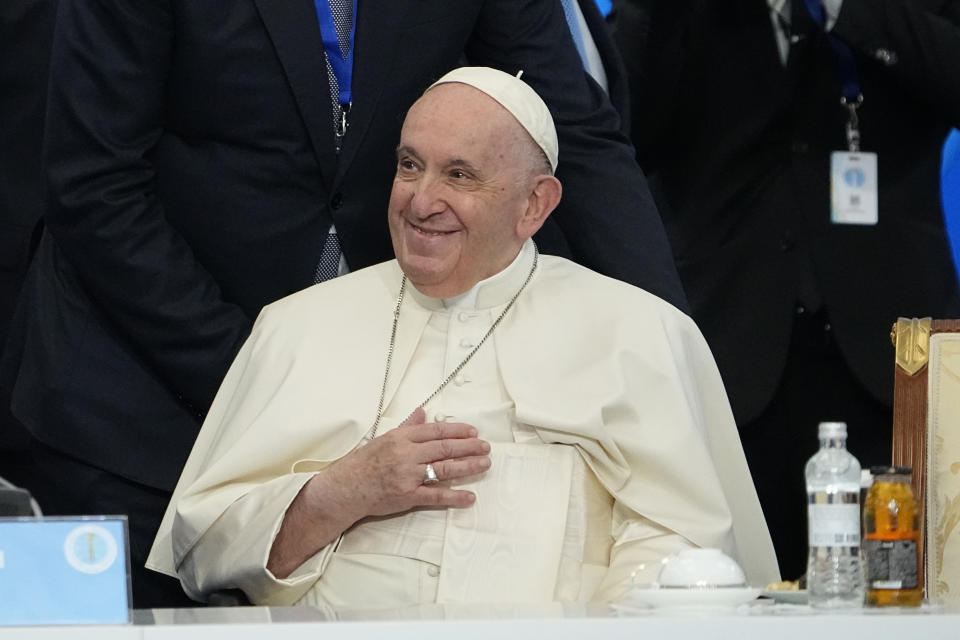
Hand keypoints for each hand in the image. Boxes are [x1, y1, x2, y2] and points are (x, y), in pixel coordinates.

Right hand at [327, 408, 491, 520]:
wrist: (345, 489)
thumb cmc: (362, 463)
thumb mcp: (384, 439)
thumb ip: (407, 426)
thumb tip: (423, 412)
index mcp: (401, 438)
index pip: (435, 431)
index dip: (457, 430)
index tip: (473, 431)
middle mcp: (406, 454)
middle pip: (444, 448)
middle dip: (469, 447)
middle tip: (486, 447)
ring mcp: (408, 476)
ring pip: (444, 469)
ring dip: (467, 466)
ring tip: (484, 464)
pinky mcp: (408, 496)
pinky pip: (436, 496)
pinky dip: (454, 496)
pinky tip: (469, 496)